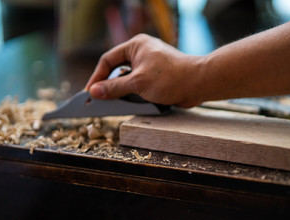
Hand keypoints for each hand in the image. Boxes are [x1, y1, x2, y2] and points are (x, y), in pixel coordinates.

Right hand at [86, 34, 205, 106]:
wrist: (199, 83)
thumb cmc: (171, 77)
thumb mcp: (138, 83)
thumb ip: (114, 88)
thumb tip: (94, 92)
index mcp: (135, 46)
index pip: (108, 60)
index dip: (97, 76)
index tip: (90, 92)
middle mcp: (141, 53)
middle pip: (117, 70)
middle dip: (109, 86)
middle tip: (100, 100)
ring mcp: (149, 66)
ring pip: (127, 80)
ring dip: (123, 92)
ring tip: (116, 104)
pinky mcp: (156, 78)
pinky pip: (138, 86)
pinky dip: (134, 95)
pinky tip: (132, 104)